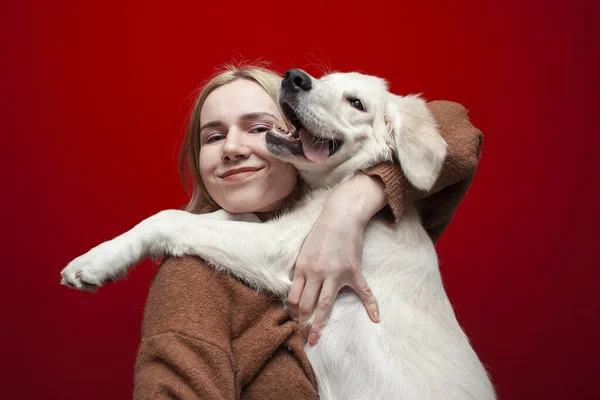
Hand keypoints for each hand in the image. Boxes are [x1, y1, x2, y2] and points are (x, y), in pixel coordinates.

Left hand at [287, 173, 385, 345]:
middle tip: (302, 338)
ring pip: (325, 305)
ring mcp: (335, 274)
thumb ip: (302, 270)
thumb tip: (298, 288)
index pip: (293, 297)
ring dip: (319, 324)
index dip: (292, 313)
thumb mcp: (305, 250)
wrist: (342, 216)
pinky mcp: (353, 271)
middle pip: (306, 305)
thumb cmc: (322, 232)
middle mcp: (317, 273)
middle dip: (302, 324)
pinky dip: (371, 305)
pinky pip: (363, 292)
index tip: (293, 323)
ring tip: (315, 339)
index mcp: (303, 268)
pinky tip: (375, 317)